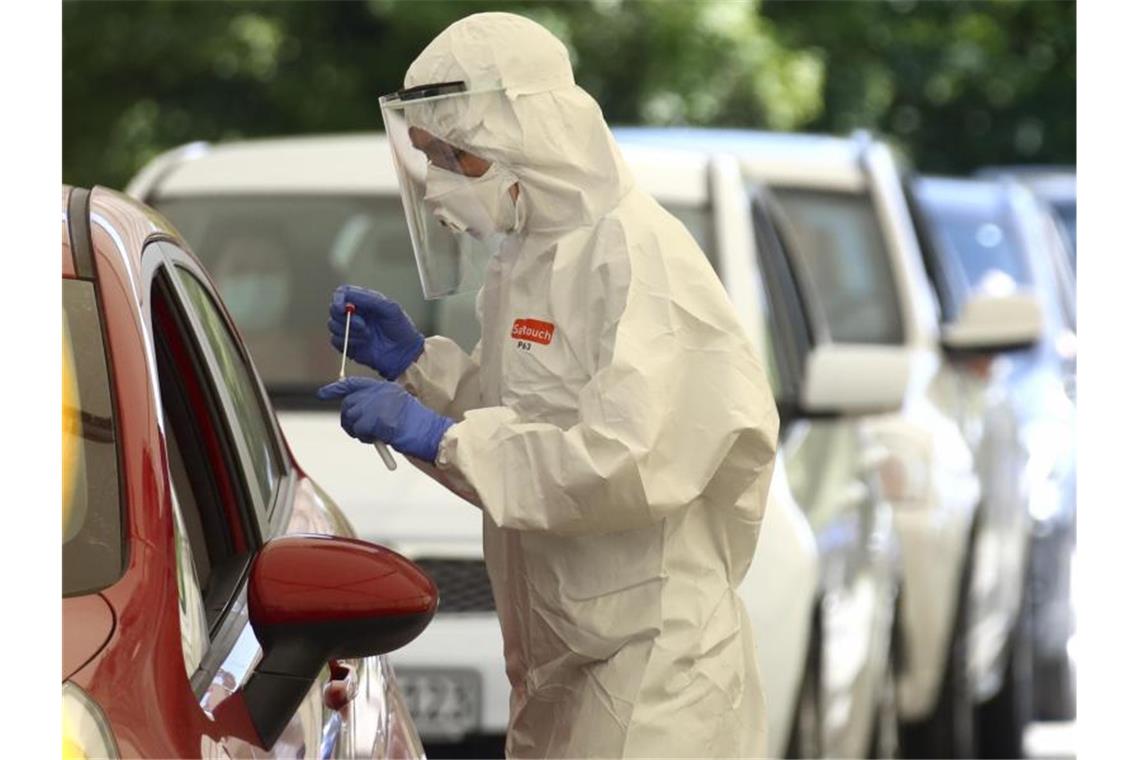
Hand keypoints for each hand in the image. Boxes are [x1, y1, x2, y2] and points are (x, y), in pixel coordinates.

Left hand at [317, 377, 453, 461]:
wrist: (429, 433)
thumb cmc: (416, 425)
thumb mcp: (395, 407)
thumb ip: (375, 406)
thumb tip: (354, 414)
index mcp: (384, 387)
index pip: (353, 383)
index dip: (335, 389)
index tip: (322, 393)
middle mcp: (378, 392)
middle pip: (348, 403)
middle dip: (348, 419)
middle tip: (358, 432)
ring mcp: (376, 404)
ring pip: (350, 417)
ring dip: (356, 430)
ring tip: (371, 436)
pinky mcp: (375, 419)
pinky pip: (358, 429)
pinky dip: (364, 437)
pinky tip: (377, 439)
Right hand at [328, 285, 424, 379]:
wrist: (404, 353)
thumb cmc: (401, 329)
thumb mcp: (389, 308)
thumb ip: (368, 299)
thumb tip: (346, 295)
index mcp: (364, 302)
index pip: (342, 293)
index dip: (338, 298)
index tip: (342, 307)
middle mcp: (355, 314)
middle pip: (333, 309)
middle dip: (345, 317)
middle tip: (362, 325)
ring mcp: (350, 330)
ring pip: (332, 325)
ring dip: (349, 331)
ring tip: (368, 335)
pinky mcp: (347, 345)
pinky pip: (335, 340)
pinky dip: (348, 341)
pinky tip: (363, 343)